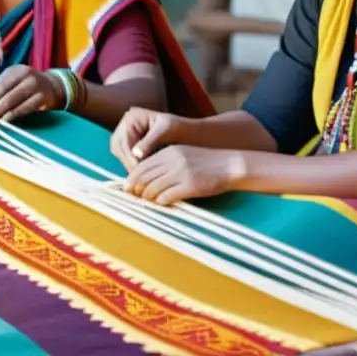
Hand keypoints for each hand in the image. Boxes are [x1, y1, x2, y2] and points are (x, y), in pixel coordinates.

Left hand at [0, 65, 62, 122]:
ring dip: (2, 111)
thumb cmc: (25, 88)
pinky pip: (27, 107)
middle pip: (7, 91)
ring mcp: (36, 85)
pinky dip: (15, 114)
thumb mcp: (11, 85)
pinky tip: (6, 120)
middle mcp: (26, 74)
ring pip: (16, 99)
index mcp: (15, 71)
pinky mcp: (43, 98)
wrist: (52, 88)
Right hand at [110, 108, 197, 171]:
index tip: (139, 170)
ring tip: (143, 178)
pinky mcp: (131, 147)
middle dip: (128, 163)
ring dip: (130, 166)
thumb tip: (136, 155)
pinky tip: (145, 175)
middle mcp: (125, 126)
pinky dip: (134, 167)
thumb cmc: (180, 129)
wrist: (189, 135)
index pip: (123, 140)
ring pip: (121, 156)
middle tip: (140, 178)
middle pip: (118, 148)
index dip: (129, 156)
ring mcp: (126, 137)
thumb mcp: (166, 131)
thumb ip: (150, 141)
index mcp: (132, 117)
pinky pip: (127, 160)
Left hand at [124, 146, 244, 205]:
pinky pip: (167, 197)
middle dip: (136, 189)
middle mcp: (173, 161)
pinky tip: (162, 204)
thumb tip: (145, 178)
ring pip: (153, 188)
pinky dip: (161, 202)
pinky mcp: (190, 186)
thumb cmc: (205, 161)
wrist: (229, 165)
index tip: (127, 188)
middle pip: (144, 177)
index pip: (142, 165)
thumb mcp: (183, 154)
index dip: (132, 178)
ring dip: (147, 198)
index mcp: (169, 152)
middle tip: (133, 197)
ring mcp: (181, 173)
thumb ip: (165, 162)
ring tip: (147, 202)